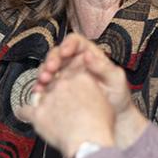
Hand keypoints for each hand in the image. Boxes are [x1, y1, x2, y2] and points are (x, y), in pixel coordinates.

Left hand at [20, 64, 115, 157]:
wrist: (89, 142)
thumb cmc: (99, 126)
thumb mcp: (105, 102)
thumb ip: (94, 91)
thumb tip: (90, 94)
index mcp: (81, 78)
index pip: (70, 72)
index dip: (69, 82)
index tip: (70, 89)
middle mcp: (63, 84)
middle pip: (54, 82)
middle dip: (56, 92)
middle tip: (60, 103)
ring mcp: (49, 97)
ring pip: (39, 93)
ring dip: (42, 101)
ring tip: (47, 110)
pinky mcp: (38, 113)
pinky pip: (24, 110)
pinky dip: (23, 112)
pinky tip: (23, 112)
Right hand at [32, 33, 147, 147]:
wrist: (114, 116)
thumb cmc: (118, 95)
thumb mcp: (116, 79)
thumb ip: (103, 67)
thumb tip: (87, 55)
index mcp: (88, 54)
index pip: (75, 42)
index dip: (68, 44)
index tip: (65, 52)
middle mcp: (74, 63)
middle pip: (58, 54)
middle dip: (51, 59)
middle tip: (50, 69)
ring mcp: (65, 76)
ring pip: (49, 68)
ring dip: (44, 73)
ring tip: (43, 81)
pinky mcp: (59, 89)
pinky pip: (47, 85)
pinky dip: (41, 87)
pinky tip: (40, 91)